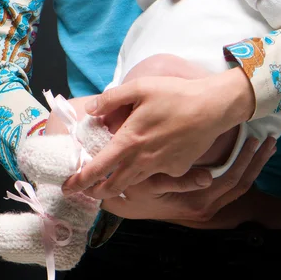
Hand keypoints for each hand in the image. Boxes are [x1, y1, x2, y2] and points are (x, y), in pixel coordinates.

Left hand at [62, 67, 254, 197]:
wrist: (213, 107)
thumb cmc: (176, 94)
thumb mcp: (140, 88)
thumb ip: (112, 99)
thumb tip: (92, 110)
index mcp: (130, 141)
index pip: (98, 168)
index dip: (80, 180)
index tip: (67, 187)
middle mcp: (143, 160)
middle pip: (115, 185)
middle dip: (97, 191)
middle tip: (88, 191)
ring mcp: (162, 166)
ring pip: (135, 182)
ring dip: (120, 185)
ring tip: (113, 182)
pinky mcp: (179, 167)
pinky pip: (159, 173)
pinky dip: (150, 170)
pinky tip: (153, 158)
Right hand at [98, 136, 276, 224]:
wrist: (128, 204)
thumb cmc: (138, 189)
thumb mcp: (153, 183)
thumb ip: (181, 182)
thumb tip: (208, 177)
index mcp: (198, 202)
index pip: (232, 178)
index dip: (246, 158)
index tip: (256, 138)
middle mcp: (208, 207)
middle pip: (243, 183)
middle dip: (258, 161)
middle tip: (271, 140)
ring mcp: (209, 206)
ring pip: (240, 185)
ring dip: (254, 165)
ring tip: (267, 145)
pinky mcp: (206, 201)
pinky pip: (231, 186)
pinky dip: (244, 169)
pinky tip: (249, 155)